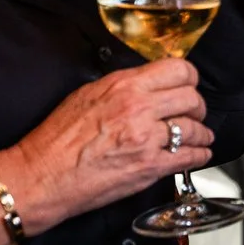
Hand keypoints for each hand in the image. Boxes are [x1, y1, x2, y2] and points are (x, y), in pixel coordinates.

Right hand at [0, 58, 210, 231]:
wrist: (42, 175)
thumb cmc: (56, 139)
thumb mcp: (87, 94)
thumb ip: (121, 87)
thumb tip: (145, 85)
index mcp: (123, 85)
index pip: (177, 69)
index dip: (189, 78)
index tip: (188, 86)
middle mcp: (138, 107)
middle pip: (191, 98)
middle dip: (197, 106)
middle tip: (195, 113)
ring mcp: (146, 138)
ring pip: (194, 128)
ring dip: (201, 133)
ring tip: (200, 136)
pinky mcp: (149, 167)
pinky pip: (189, 156)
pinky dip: (199, 155)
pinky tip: (197, 154)